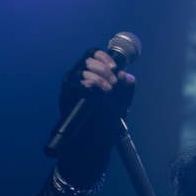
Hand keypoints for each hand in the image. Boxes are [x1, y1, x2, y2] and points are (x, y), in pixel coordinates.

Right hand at [57, 50, 135, 185]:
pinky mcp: (66, 95)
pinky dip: (84, 84)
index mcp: (93, 73)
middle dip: (103, 69)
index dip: (105, 57)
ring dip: (97, 77)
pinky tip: (92, 89)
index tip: (115, 68)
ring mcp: (72, 85)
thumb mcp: (122, 106)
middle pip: (88, 59)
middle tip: (113, 83)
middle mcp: (81, 75)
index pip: (95, 54)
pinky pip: (72, 84)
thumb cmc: (107, 122)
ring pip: (81, 69)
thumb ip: (127, 92)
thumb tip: (128, 77)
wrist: (94, 141)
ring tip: (107, 90)